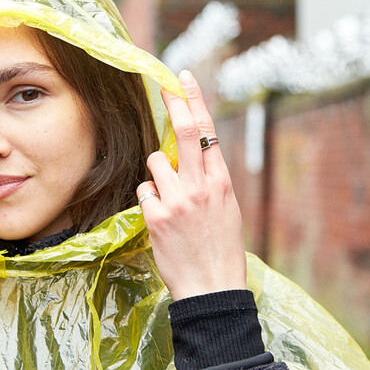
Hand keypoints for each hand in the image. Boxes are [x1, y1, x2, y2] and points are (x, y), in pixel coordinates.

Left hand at [138, 71, 246, 300]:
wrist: (212, 288)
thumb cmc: (220, 251)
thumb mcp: (226, 211)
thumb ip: (209, 181)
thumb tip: (191, 157)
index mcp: (222, 183)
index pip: (208, 132)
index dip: (194, 102)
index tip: (183, 80)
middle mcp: (201, 186)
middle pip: (185, 132)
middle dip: (174, 104)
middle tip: (164, 84)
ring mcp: (178, 200)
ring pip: (155, 162)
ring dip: (156, 173)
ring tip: (168, 200)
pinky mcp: (157, 217)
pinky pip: (143, 191)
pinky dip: (148, 200)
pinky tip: (160, 221)